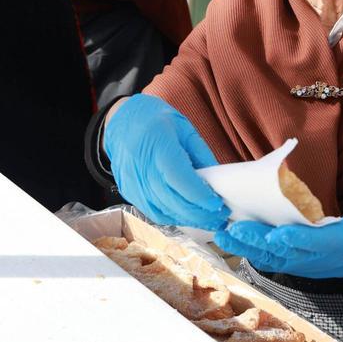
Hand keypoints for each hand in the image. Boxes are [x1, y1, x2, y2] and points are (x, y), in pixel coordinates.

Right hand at [103, 94, 227, 229]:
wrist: (123, 121)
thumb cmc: (157, 121)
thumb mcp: (185, 129)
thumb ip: (201, 155)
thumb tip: (218, 182)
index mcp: (159, 145)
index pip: (180, 178)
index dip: (200, 196)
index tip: (218, 205)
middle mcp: (142, 166)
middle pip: (172, 200)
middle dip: (199, 214)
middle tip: (220, 217)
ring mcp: (132, 181)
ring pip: (162, 211)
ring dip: (187, 220)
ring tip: (207, 220)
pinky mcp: (128, 192)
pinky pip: (152, 212)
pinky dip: (171, 217)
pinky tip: (186, 216)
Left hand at [215, 187, 342, 278]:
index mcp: (332, 245)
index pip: (311, 243)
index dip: (294, 240)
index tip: (277, 233)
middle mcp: (311, 256)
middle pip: (280, 251)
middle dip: (257, 241)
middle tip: (234, 229)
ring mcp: (297, 260)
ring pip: (266, 255)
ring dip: (244, 246)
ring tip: (221, 233)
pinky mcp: (288, 258)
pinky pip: (264, 255)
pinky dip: (246, 247)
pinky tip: (227, 236)